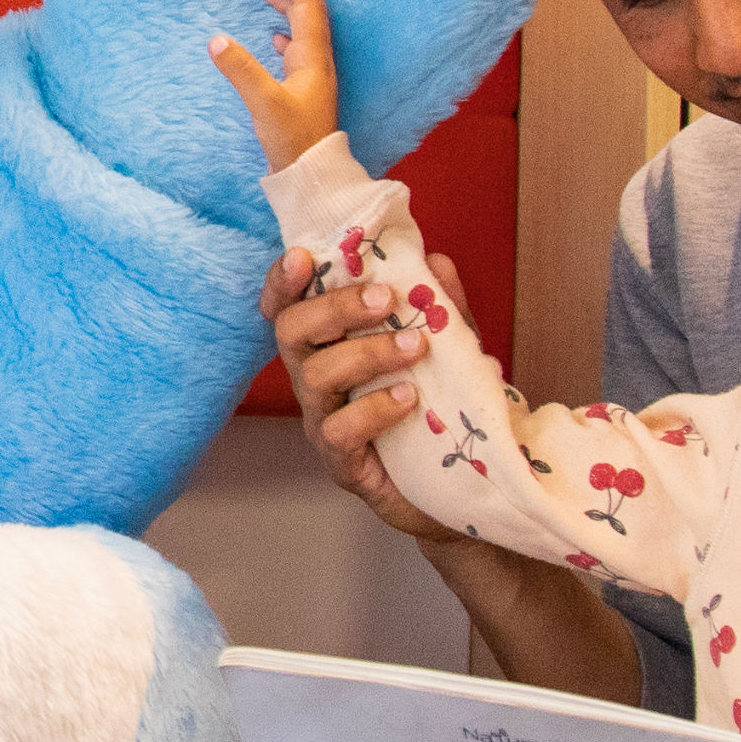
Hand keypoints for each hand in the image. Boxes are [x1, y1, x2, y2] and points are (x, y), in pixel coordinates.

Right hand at [209, 0, 341, 171]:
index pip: (307, 6)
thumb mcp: (264, 103)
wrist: (312, 176)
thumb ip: (241, 70)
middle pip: (308, 14)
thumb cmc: (293, 140)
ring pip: (302, 32)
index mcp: (312, 58)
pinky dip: (285, 36)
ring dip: (287, 10)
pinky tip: (274, 40)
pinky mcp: (304, 92)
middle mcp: (316, 62)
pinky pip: (297, 52)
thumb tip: (216, 39)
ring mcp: (312, 77)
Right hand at [259, 242, 472, 544]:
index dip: (282, 281)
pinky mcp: (341, 462)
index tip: (301, 256)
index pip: (288, 306)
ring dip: (365, 354)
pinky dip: (373, 409)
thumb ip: (441, 308)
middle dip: (333, 307)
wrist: (459, 485)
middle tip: (385, 299)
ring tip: (415, 347)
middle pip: (292, 332)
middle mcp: (314, 378)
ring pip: (314, 377)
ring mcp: (322, 421)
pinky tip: (408, 398)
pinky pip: (339, 431)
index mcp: (328, 344)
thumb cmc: (439, 407)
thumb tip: (437, 261)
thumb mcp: (447, 348)